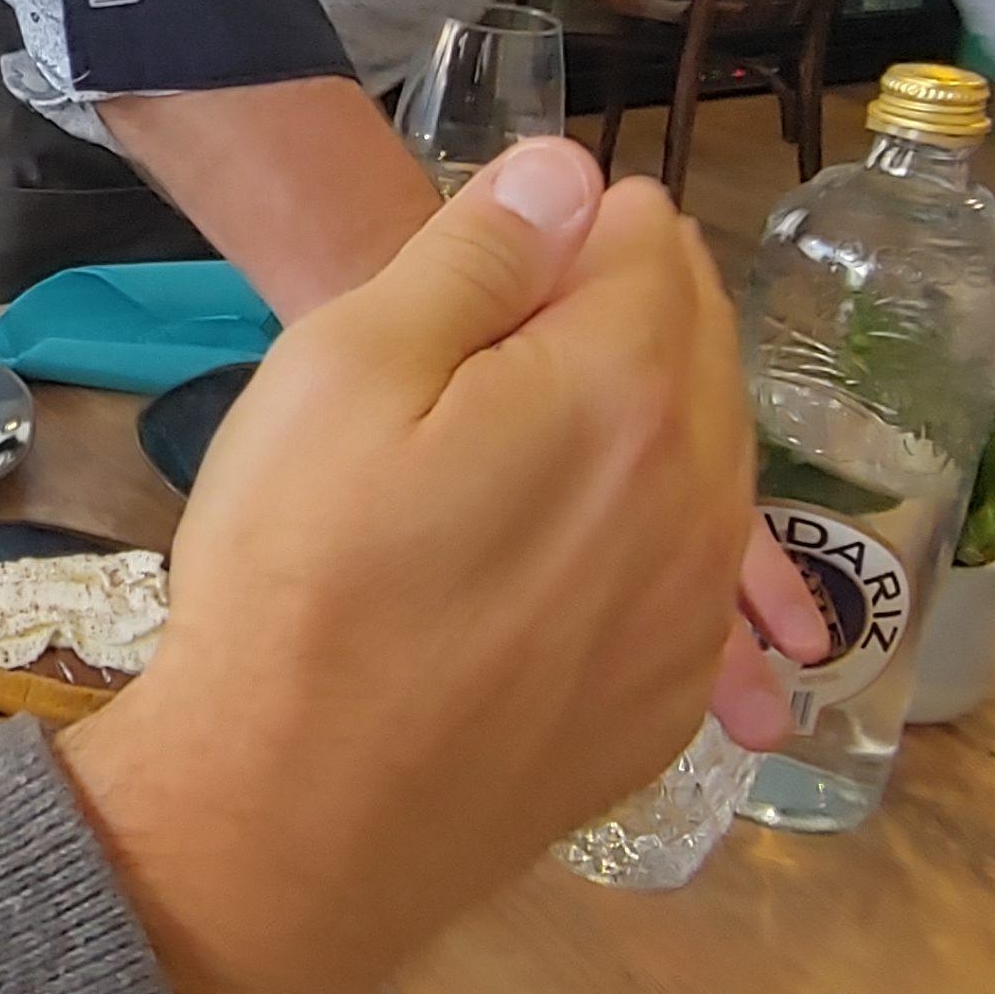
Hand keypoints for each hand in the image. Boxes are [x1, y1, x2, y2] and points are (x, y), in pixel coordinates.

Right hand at [57, 137, 764, 993]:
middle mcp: (703, 494)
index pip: (645, 234)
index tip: (466, 277)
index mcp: (629, 388)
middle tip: (469, 359)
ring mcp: (694, 612)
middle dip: (606, 316)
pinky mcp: (668, 702)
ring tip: (498, 452)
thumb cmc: (297, 578)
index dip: (552, 229)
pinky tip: (534, 557)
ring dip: (628, 424)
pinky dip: (633, 535)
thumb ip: (473, 254)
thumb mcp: (342, 369)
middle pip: (693, 339)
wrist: (292, 821)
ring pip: (702, 457)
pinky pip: (683, 574)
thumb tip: (569, 172)